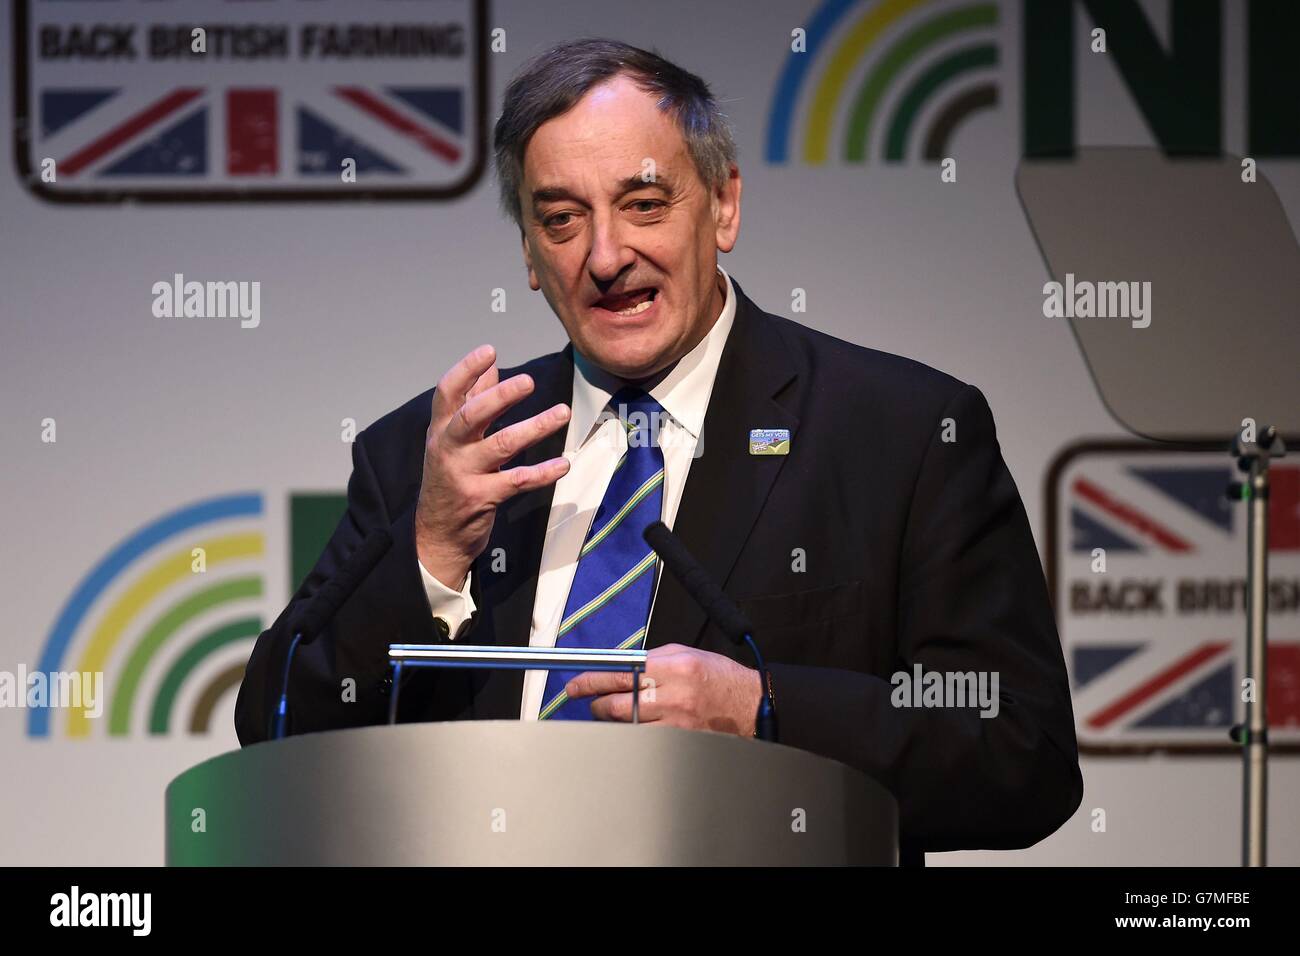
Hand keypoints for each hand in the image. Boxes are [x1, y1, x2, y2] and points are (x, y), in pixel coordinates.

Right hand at [415, 344, 570, 587]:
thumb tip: (490, 369)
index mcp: (440, 430)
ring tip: (563, 412)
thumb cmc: (448, 478)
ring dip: (535, 428)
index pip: (447, 393)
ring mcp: (463, 474)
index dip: (466, 370)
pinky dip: (543, 472)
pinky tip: (564, 463)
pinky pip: (518, 481)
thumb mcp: (452, 439)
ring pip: (501, 446)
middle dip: (500, 397)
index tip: (490, 351)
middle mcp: (448, 449)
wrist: (436, 534)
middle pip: (472, 416)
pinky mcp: (482, 498)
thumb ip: (471, 403)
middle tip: (528, 382)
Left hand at [565, 644, 763, 736]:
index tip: (576, 684)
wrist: (749, 704)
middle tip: (592, 700)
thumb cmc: (719, 677)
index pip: (621, 673)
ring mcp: (677, 722)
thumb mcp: (686, 654)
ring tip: (613, 712)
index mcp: (674, 667)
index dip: (592, 680)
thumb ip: (652, 659)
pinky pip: (645, 739)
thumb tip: (620, 667)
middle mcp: (673, 695)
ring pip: (628, 725)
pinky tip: (634, 726)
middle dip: (598, 703)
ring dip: (614, 720)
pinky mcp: (681, 740)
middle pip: (619, 704)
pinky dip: (633, 732)